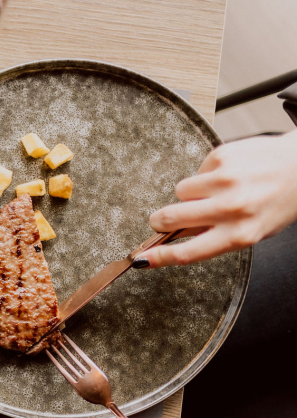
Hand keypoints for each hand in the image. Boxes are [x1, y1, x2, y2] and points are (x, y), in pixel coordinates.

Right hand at [137, 131, 296, 267]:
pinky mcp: (223, 157)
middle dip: (160, 220)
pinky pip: (197, 171)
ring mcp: (226, 181)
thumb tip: (175, 237)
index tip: (141, 260)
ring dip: (192, 193)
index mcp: (241, 234)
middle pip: (171, 217)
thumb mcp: (254, 230)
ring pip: (181, 191)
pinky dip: (207, 173)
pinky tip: (230, 172)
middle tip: (160, 220)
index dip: (159, 257)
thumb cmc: (277, 202)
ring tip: (217, 190)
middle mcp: (232, 209)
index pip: (188, 253)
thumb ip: (217, 235)